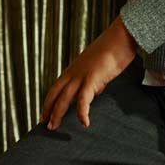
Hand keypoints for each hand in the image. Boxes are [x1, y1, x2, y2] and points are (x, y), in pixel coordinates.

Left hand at [40, 15, 138, 130]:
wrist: (121, 36)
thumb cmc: (113, 49)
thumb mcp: (98, 67)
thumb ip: (93, 80)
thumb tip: (94, 92)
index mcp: (74, 68)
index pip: (56, 87)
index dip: (49, 101)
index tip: (45, 113)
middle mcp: (74, 72)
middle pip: (55, 93)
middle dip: (48, 109)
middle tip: (44, 124)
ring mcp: (82, 75)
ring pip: (64, 98)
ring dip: (57, 113)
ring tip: (53, 127)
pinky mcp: (92, 79)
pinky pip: (83, 99)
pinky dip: (82, 112)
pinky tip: (84, 123)